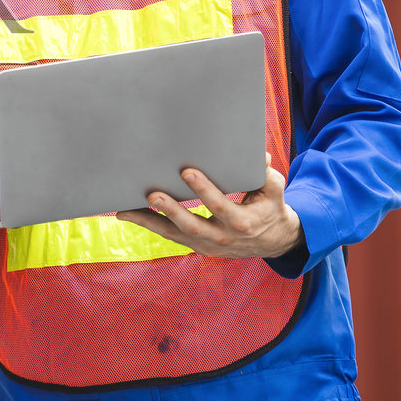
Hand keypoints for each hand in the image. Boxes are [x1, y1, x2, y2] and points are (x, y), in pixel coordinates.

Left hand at [114, 152, 302, 258]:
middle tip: (152, 194)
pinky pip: (169, 236)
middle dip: (171, 211)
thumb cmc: (270, 208)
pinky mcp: (195, 246)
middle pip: (192, 226)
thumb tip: (260, 155)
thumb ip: (266, 175)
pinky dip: (148, 225)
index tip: (187, 172)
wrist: (272, 241)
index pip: (220, 205)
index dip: (204, 189)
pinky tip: (127, 214)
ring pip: (173, 235)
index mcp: (242, 222)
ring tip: (125, 210)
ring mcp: (206, 245)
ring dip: (148, 222)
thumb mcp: (274, 192)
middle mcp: (222, 238)